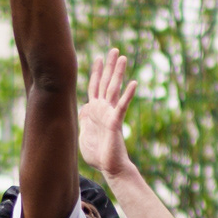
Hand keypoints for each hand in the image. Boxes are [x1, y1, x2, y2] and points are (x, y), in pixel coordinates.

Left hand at [79, 50, 137, 180]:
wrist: (109, 167)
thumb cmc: (98, 154)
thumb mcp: (83, 134)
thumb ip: (83, 120)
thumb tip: (82, 110)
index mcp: (95, 111)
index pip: (95, 86)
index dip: (96, 72)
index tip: (98, 58)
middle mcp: (104, 109)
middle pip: (106, 83)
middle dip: (109, 66)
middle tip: (114, 50)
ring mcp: (110, 114)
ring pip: (114, 89)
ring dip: (118, 73)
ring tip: (122, 58)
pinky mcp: (116, 122)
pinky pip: (122, 106)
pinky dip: (128, 95)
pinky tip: (134, 83)